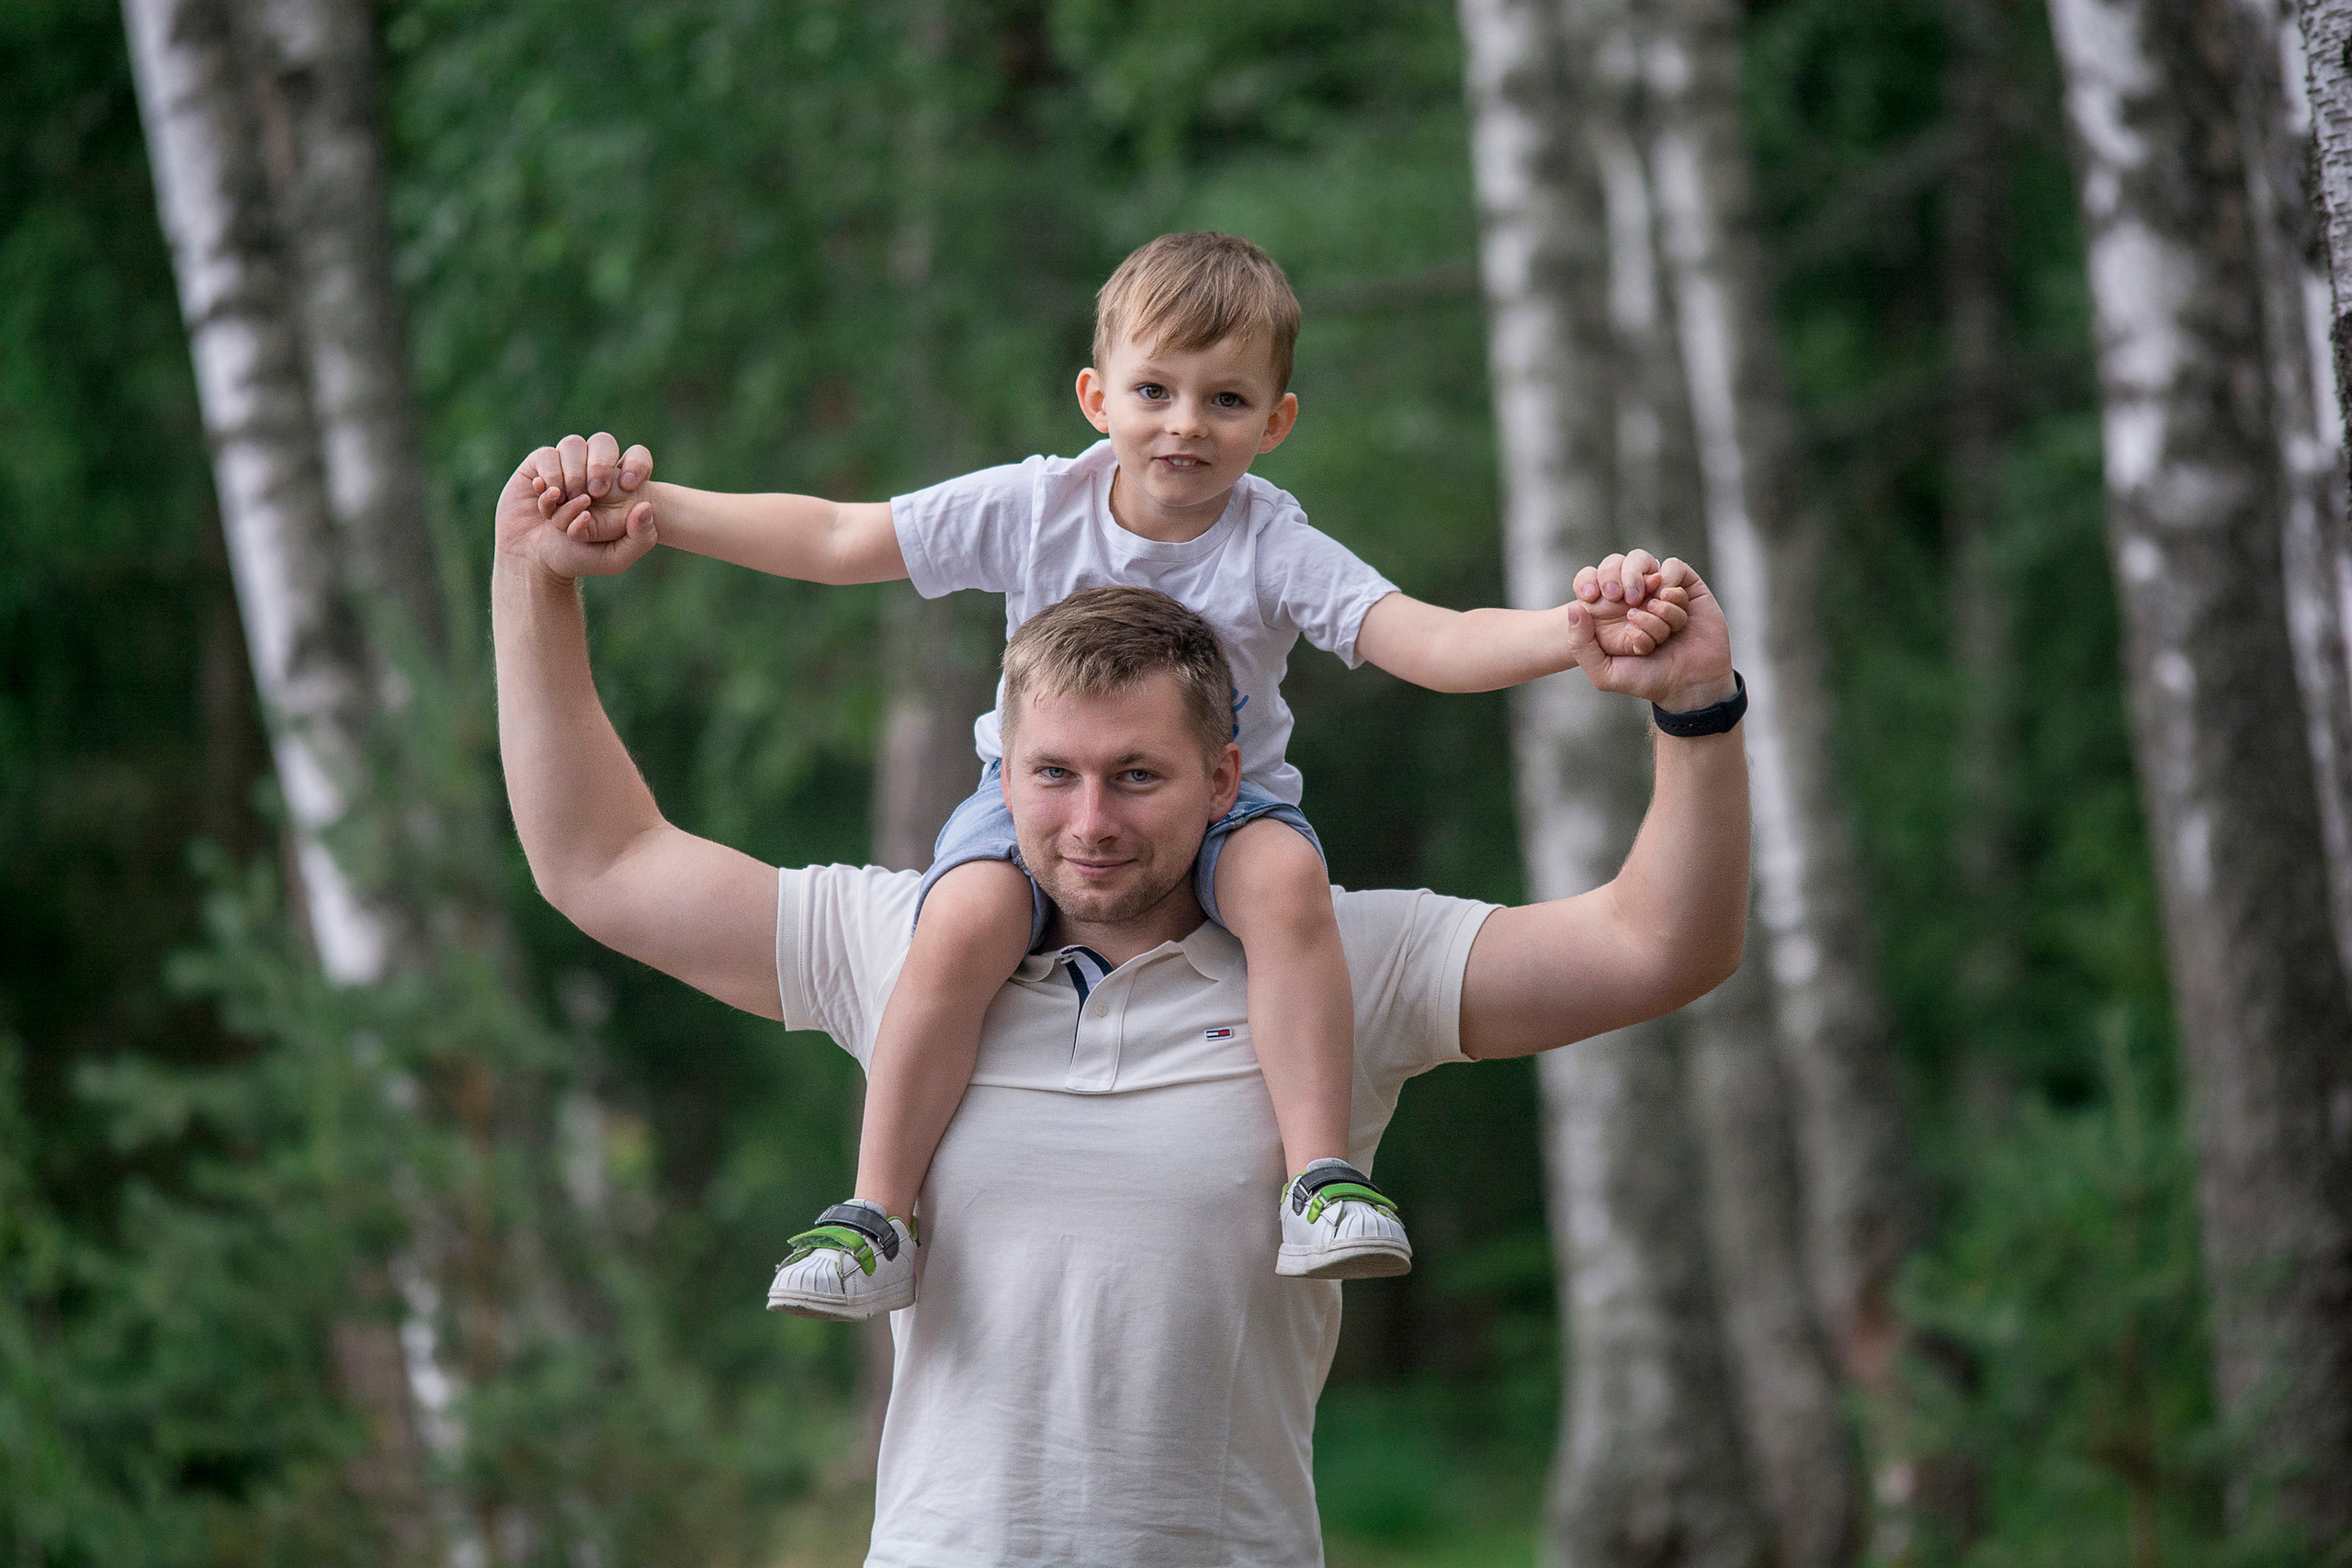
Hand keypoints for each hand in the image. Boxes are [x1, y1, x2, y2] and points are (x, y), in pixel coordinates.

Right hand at [496, 439, 655, 580]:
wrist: (536, 560)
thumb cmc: (578, 558)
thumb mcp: (616, 558)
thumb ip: (641, 539)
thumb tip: (646, 506)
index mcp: (618, 485)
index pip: (637, 457)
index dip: (638, 464)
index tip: (631, 485)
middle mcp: (592, 469)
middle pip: (603, 442)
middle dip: (601, 464)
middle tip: (596, 492)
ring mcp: (565, 465)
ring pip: (573, 445)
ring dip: (573, 473)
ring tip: (567, 499)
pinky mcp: (538, 466)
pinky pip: (547, 455)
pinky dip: (550, 475)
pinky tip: (551, 496)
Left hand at [1563, 554, 1735, 709]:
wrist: (1689, 685)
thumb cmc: (1647, 680)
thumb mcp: (1604, 673)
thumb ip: (1580, 644)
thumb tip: (1573, 608)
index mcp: (1609, 612)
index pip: (1591, 579)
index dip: (1588, 583)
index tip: (1590, 598)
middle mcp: (1634, 598)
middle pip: (1618, 567)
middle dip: (1620, 588)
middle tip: (1628, 612)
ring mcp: (1660, 591)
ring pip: (1648, 574)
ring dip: (1653, 603)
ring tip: (1657, 625)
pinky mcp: (1687, 587)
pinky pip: (1673, 568)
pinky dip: (1670, 588)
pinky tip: (1669, 608)